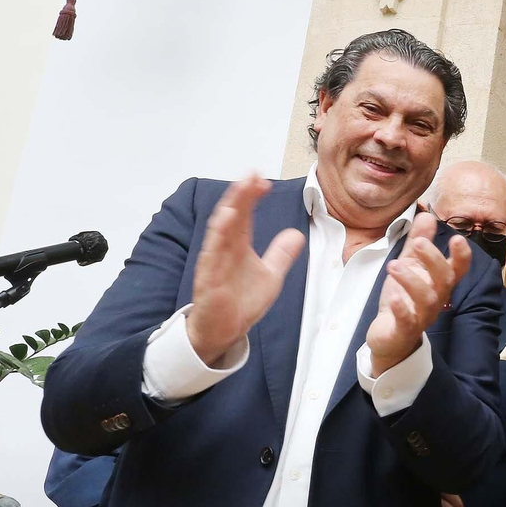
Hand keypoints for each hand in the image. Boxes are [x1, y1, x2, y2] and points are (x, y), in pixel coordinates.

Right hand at [186, 176, 305, 365]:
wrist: (224, 331)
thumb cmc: (241, 301)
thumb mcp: (271, 275)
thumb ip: (281, 254)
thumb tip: (296, 234)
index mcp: (238, 246)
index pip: (245, 215)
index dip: (252, 196)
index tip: (263, 181)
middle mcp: (225, 250)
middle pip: (232, 217)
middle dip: (240, 195)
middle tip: (251, 175)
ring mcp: (215, 264)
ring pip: (219, 233)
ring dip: (229, 211)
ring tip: (239, 192)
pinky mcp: (209, 281)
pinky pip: (212, 258)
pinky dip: (217, 240)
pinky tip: (225, 222)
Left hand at [366, 211, 472, 375]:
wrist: (390, 336)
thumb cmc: (404, 298)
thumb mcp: (409, 265)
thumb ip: (418, 241)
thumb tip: (427, 215)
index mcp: (439, 282)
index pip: (457, 269)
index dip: (461, 255)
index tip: (457, 238)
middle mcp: (436, 299)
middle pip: (444, 280)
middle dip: (434, 260)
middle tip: (418, 243)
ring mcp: (422, 316)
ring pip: (427, 299)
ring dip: (412, 279)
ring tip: (394, 266)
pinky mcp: (404, 330)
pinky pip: (407, 320)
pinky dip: (402, 308)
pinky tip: (394, 296)